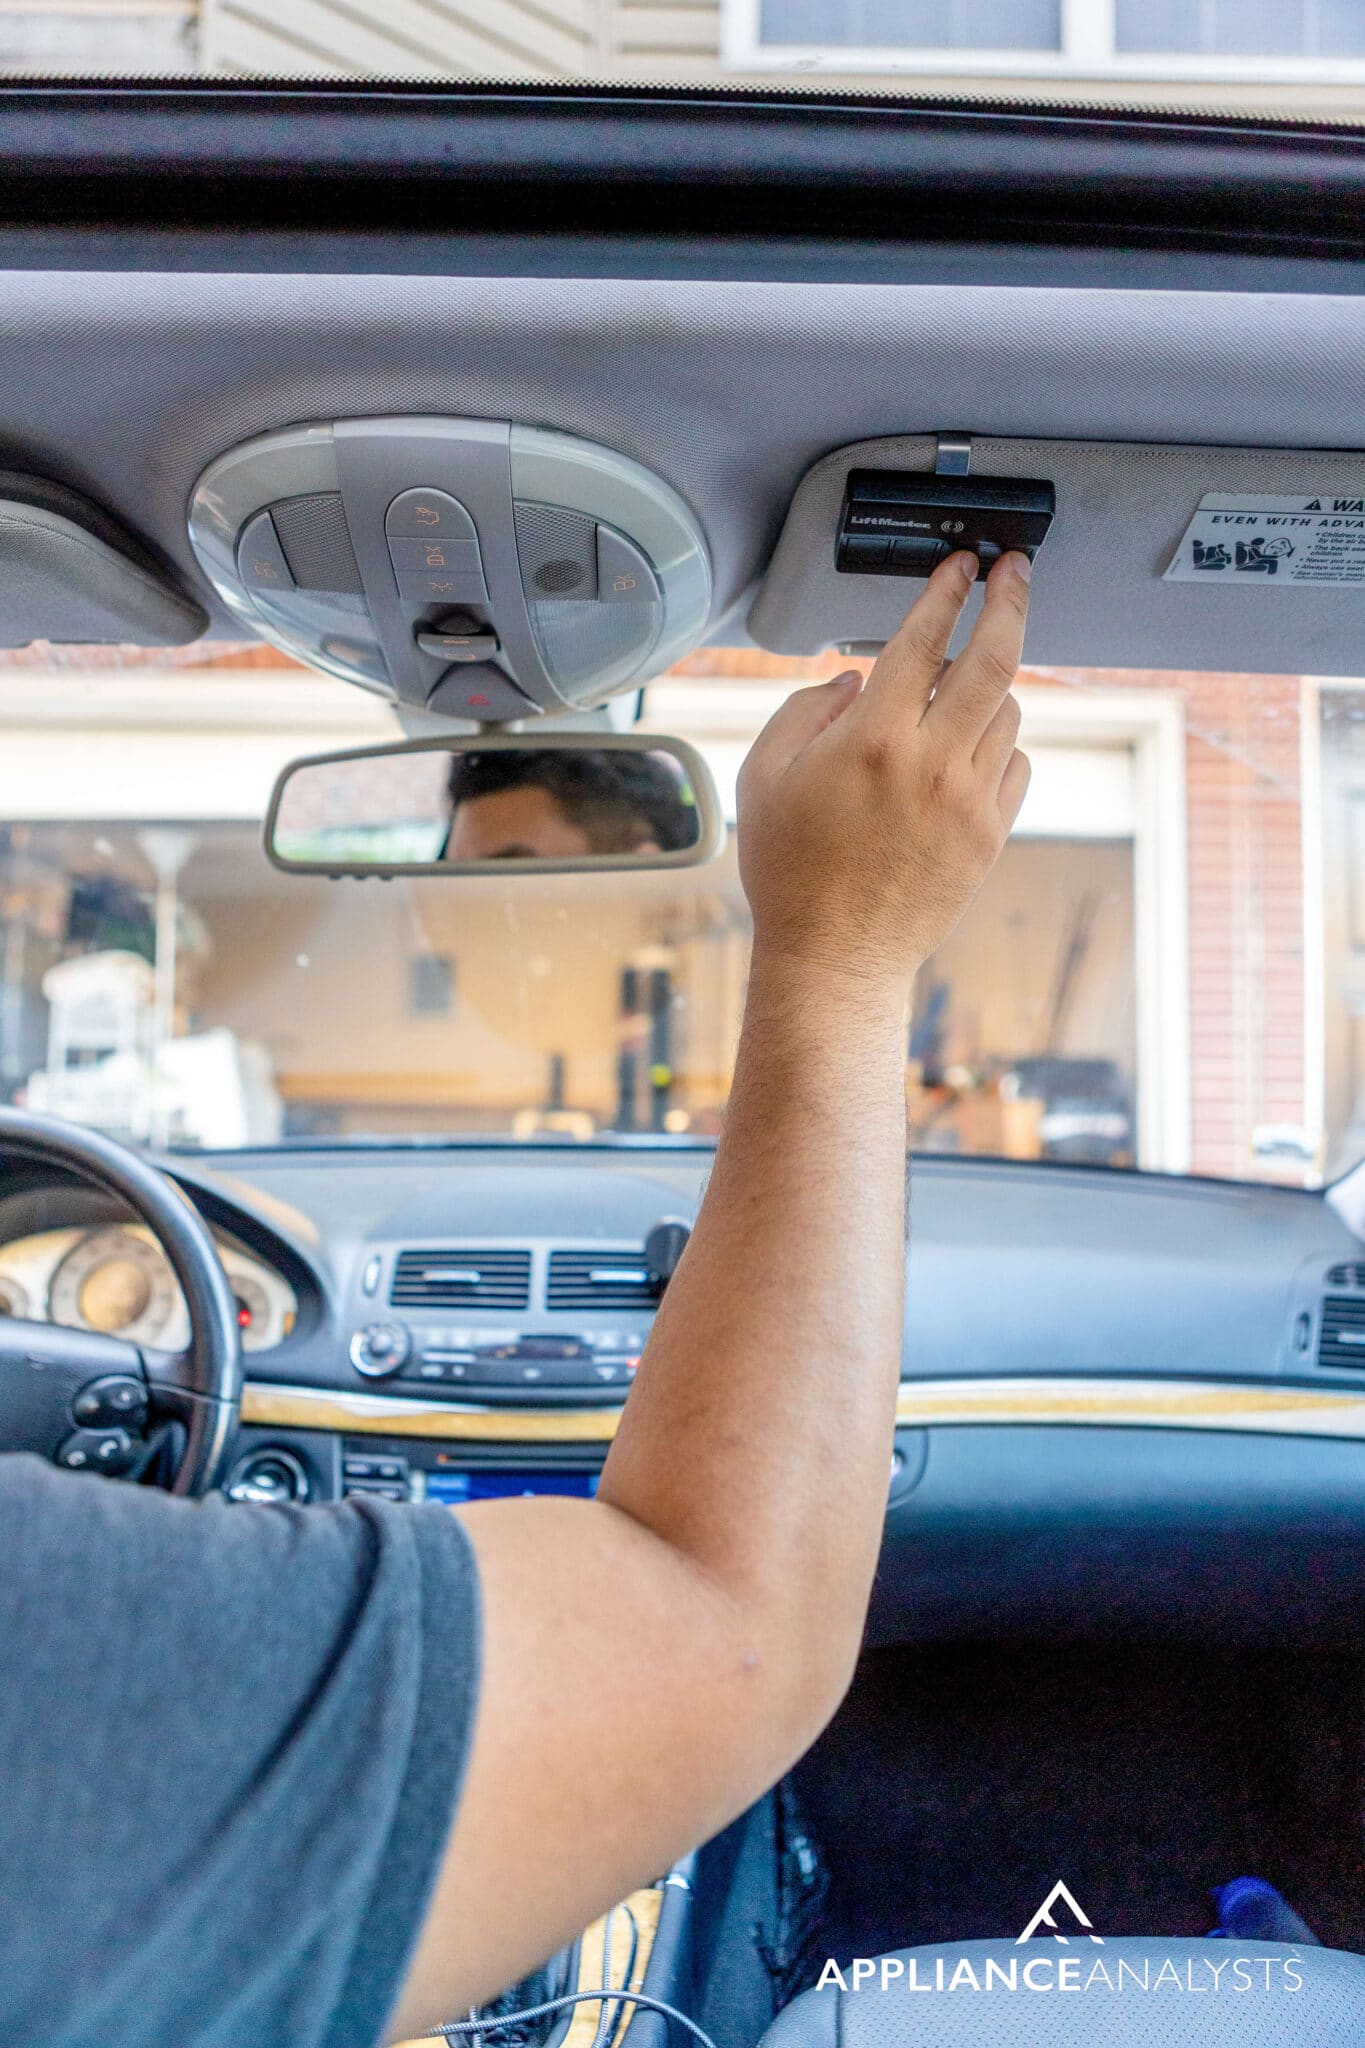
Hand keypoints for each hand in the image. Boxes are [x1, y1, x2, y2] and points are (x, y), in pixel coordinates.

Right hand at [736, 549, 1031, 994]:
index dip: (946, 591)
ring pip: (1008, 710)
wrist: (835, 955)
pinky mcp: (991, 834)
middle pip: (996, 658)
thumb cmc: (791, 868)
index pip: (923, 639)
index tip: (962, 564)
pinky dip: (997, 742)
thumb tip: (853, 676)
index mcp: (871, 740)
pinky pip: (1015, 762)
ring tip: (957, 688)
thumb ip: (805, 708)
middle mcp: (932, 764)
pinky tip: (962, 752)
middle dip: (1010, 600)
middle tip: (1014, 571)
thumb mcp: (765, 775)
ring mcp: (970, 801)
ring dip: (990, 684)